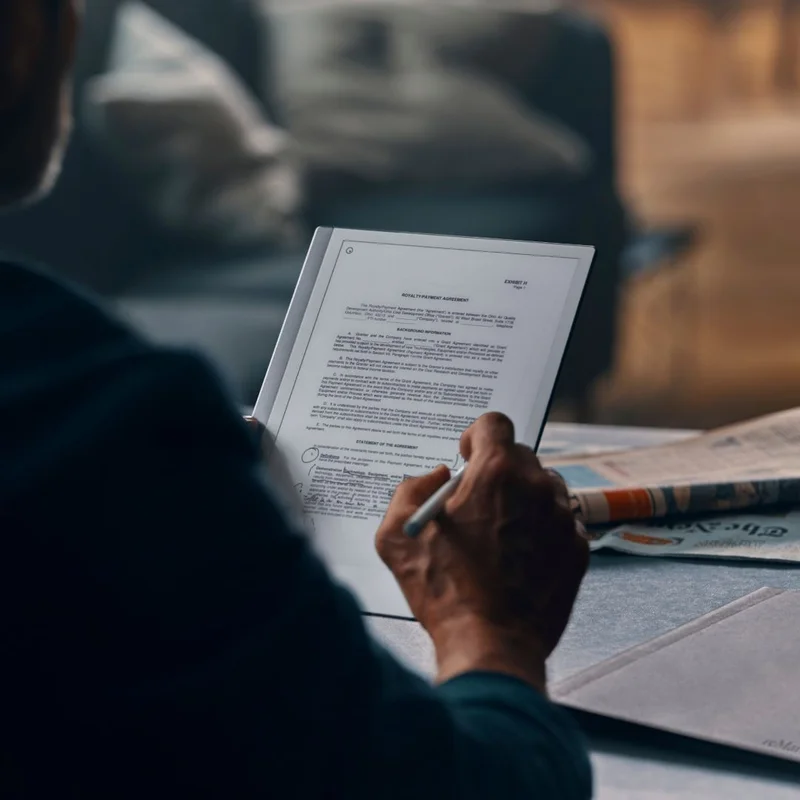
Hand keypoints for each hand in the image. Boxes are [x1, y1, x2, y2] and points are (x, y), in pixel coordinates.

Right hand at [376, 413, 587, 689]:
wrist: (490, 643)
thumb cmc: (444, 591)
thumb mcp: (396, 535)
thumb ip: (410, 490)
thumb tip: (434, 478)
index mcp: (495, 473)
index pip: (494, 423)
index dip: (476, 436)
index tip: (467, 458)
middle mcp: (536, 487)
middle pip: (520, 456)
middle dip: (496, 472)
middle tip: (475, 503)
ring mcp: (562, 518)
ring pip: (544, 488)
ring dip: (522, 500)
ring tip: (498, 534)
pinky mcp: (578, 549)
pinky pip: (561, 522)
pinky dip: (542, 531)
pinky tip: (519, 557)